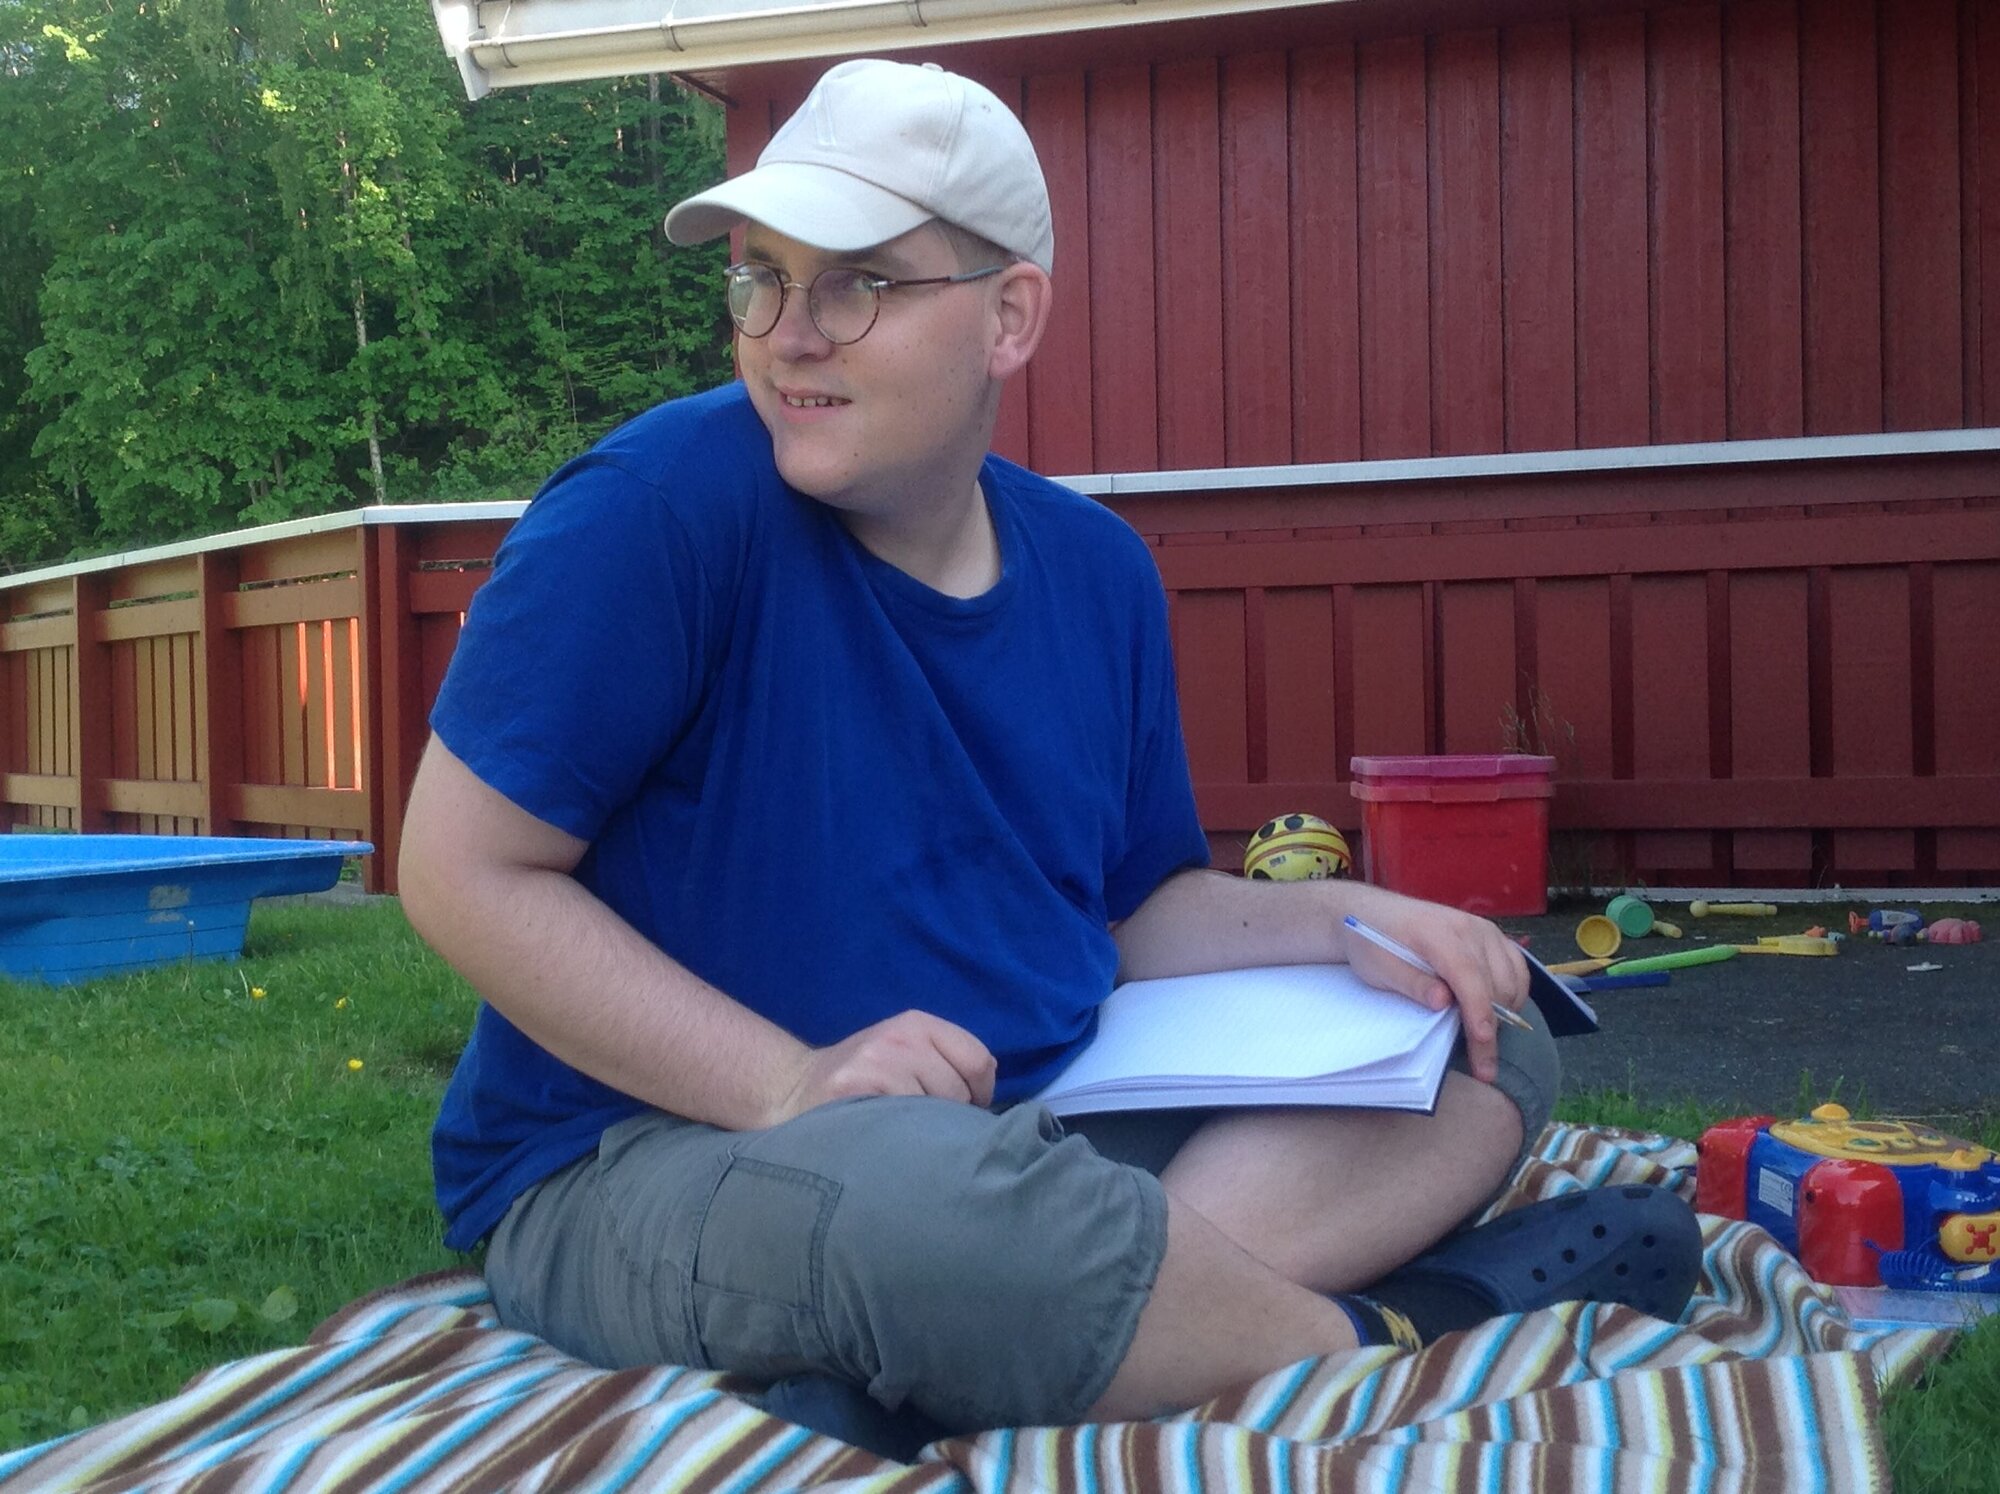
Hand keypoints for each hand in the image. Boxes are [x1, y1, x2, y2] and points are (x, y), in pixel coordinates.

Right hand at [762, 1009, 998, 1127]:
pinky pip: (903, 1125)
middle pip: (958, 1092)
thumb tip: (991, 1108)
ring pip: (933, 1113)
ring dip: (923, 1133)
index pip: (979, 1060)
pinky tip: (884, 1139)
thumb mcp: (905, 1054)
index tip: (961, 1114)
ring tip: (899, 1134)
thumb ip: (946, 1065)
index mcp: (917, 1023)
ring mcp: (876, 1062)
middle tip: (920, 1129)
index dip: (979, 1095)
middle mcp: (899, 1037)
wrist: (791, 1090)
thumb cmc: (862, 1080)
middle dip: (948, 1118)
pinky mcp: (855, 1090)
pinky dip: (901, 1140)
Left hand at [1337, 887, 1529, 1083]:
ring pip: (1511, 980)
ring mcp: (1485, 930)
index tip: (1482, 1042)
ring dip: (1504, 1014)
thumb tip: (1443, 1002)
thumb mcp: (1378, 966)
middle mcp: (1469, 928)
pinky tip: (1498, 1012)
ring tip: (1483, 1041)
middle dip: (1492, 1029)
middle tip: (1482, 1066)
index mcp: (1438, 933)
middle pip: (1495, 984)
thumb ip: (1412, 983)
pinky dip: (1514, 993)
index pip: (1468, 976)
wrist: (1374, 914)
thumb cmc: (1372, 942)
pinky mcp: (1492, 936)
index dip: (1478, 1011)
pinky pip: (1517, 969)